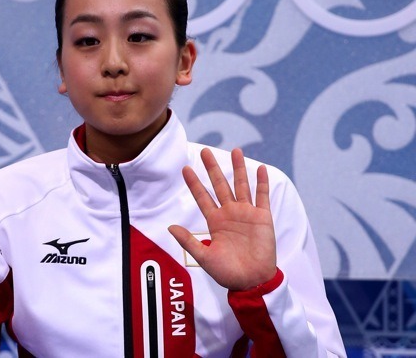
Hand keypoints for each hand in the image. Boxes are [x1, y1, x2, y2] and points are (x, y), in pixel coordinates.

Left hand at [168, 148, 275, 290]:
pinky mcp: (262, 218)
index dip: (194, 183)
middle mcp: (230, 214)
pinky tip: (260, 168)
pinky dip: (262, 182)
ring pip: (241, 185)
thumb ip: (189, 241)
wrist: (252, 282)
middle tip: (205, 151)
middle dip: (213, 168)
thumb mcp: (204, 257)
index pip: (202, 197)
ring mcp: (247, 214)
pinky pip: (262, 196)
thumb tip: (170, 228)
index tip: (185, 169)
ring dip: (238, 168)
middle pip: (220, 185)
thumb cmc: (227, 273)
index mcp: (215, 221)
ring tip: (235, 151)